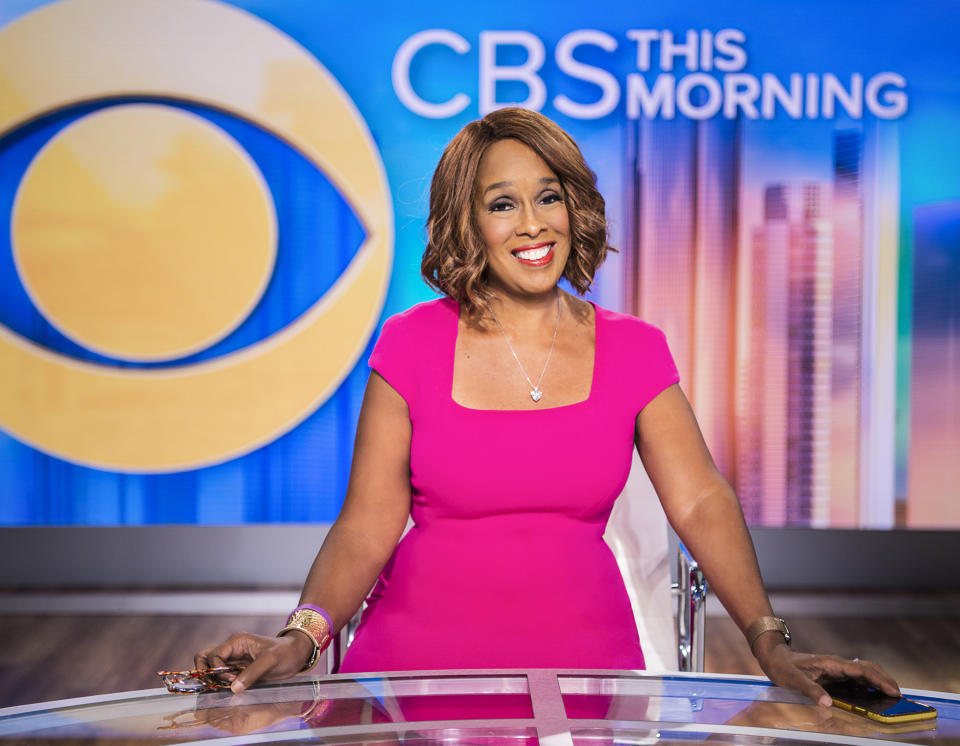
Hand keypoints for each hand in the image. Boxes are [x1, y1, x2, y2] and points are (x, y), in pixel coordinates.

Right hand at [195, 631, 314, 692]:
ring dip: (211, 678)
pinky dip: (219, 682)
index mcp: (236, 642)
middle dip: (206, 672)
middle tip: (214, 685)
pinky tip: (226, 689)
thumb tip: (233, 688)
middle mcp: (231, 649)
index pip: (213, 656)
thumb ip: (251, 673)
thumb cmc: (285, 652)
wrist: (296, 655)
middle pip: (205, 658)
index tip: (231, 680)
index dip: (218, 670)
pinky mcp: (237, 669)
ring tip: (221, 688)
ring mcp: (233, 659)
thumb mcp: (270, 661)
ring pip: (210, 666)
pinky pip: (220, 675)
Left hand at [752, 635, 900, 707]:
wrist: (774, 656)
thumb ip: (811, 690)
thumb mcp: (793, 680)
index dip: (879, 680)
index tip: (894, 691)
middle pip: (868, 668)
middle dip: (885, 680)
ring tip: (891, 697)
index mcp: (831, 663)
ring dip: (878, 682)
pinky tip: (873, 697)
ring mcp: (836, 668)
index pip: (861, 670)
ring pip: (864, 672)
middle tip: (899, 696)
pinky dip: (868, 685)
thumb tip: (828, 704)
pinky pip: (856, 678)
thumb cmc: (783, 666)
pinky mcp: (834, 674)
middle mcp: (837, 664)